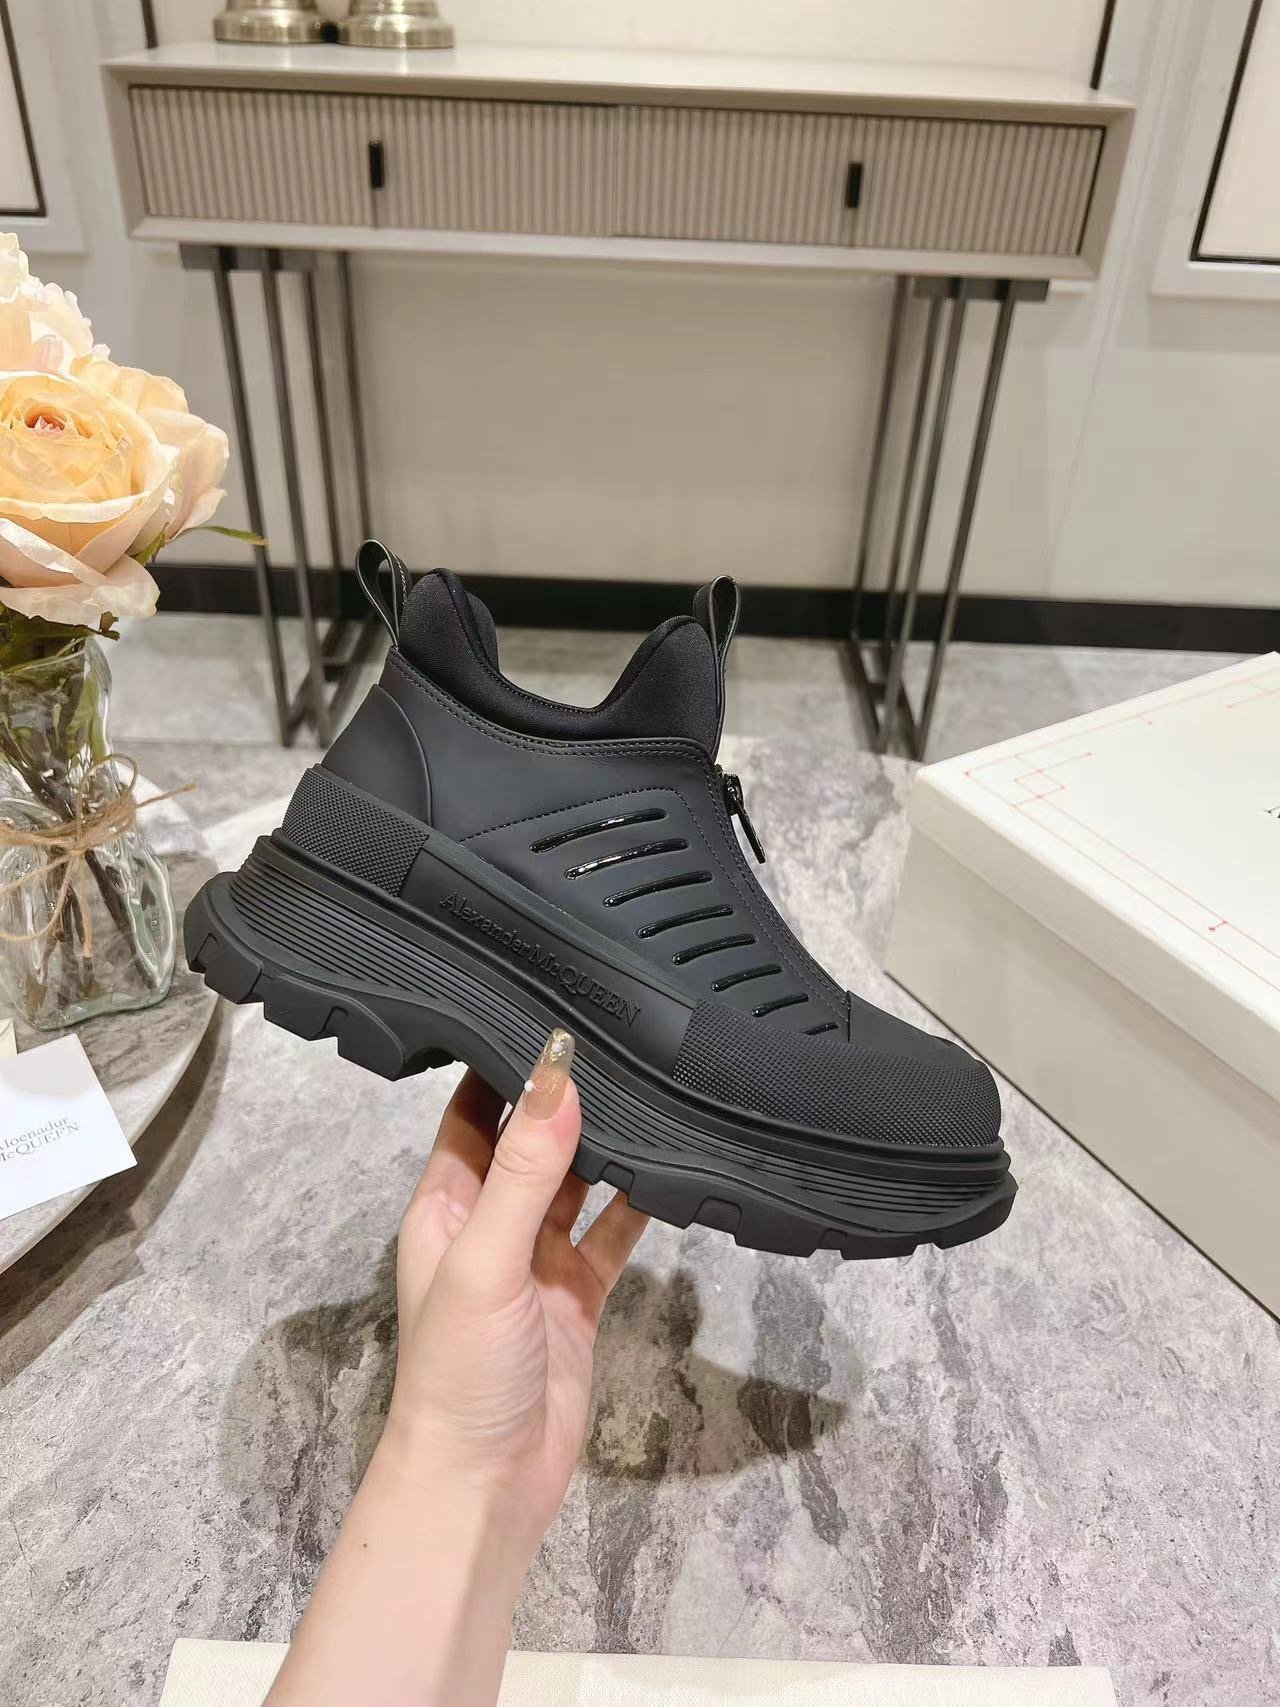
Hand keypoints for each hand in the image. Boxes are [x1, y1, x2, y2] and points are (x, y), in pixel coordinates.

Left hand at [382, 1030, 649, 1554]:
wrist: (486, 1482)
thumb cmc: (461, 1368)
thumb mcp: (487, 1257)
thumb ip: (527, 1169)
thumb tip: (558, 1075)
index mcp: (446, 1203)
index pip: (474, 1111)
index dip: (506, 1062)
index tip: (552, 1005)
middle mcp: (490, 1222)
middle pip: (531, 1140)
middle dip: (567, 1097)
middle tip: (624, 1035)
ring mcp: (537, 1258)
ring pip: (576, 1182)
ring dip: (607, 1144)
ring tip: (655, 1084)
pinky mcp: (578, 1293)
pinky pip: (611, 1232)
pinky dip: (638, 1202)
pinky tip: (673, 1164)